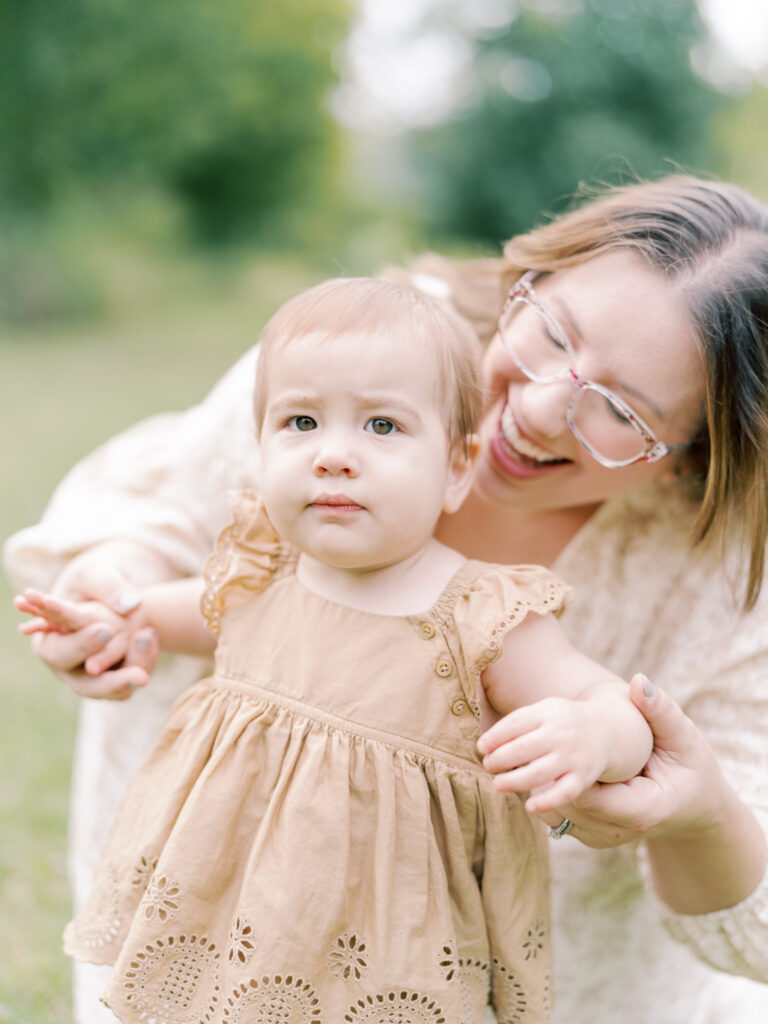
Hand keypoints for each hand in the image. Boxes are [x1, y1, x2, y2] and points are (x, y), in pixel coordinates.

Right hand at [15, 551, 161, 698]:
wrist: (114, 593)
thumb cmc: (93, 580)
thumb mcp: (93, 573)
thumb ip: (107, 585)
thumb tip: (131, 605)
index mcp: (48, 642)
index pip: (59, 653)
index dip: (82, 645)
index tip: (107, 630)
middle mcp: (67, 667)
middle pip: (86, 685)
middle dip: (113, 678)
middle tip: (139, 672)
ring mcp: (91, 677)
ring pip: (114, 690)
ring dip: (134, 672)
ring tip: (148, 637)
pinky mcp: (115, 677)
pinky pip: (133, 681)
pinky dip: (145, 661)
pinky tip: (150, 635)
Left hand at [477, 695, 609, 813]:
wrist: (607, 730)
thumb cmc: (562, 723)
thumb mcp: (543, 712)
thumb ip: (517, 724)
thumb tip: (485, 745)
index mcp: (548, 713)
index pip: (515, 724)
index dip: (494, 737)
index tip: (480, 748)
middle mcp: (561, 734)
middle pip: (524, 748)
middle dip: (500, 758)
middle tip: (487, 765)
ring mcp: (573, 756)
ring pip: (539, 772)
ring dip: (515, 780)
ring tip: (497, 784)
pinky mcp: (583, 777)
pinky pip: (564, 792)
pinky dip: (547, 801)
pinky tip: (529, 807)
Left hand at [533, 674, 727, 848]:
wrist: (697, 808)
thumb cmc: (691, 768)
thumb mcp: (685, 739)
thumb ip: (662, 712)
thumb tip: (639, 681)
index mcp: (640, 810)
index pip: (586, 795)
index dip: (559, 771)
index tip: (542, 740)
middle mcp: (618, 831)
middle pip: (564, 806)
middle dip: (539, 777)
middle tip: (512, 747)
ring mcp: (603, 838)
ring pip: (556, 815)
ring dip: (536, 786)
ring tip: (516, 754)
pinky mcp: (592, 836)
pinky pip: (559, 817)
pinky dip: (545, 793)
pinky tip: (535, 766)